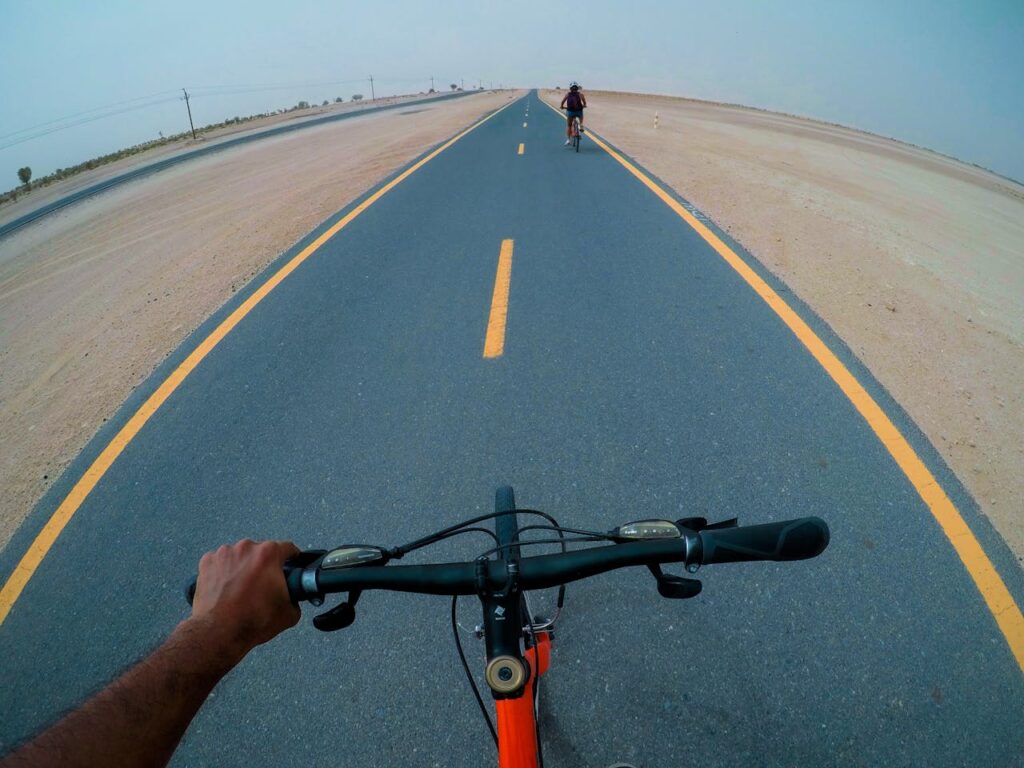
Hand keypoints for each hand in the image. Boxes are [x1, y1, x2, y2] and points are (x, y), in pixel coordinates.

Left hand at [189, 539, 300, 662]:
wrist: (219, 632)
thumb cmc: (250, 620)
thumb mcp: (289, 614)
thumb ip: (295, 598)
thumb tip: (291, 598)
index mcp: (269, 554)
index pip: (288, 548)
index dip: (292, 558)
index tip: (291, 562)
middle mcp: (246, 548)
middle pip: (261, 552)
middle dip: (264, 566)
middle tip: (263, 585)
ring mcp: (224, 554)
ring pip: (240, 556)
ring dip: (243, 567)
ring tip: (242, 589)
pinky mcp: (207, 563)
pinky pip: (220, 562)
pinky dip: (224, 572)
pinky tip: (227, 588)